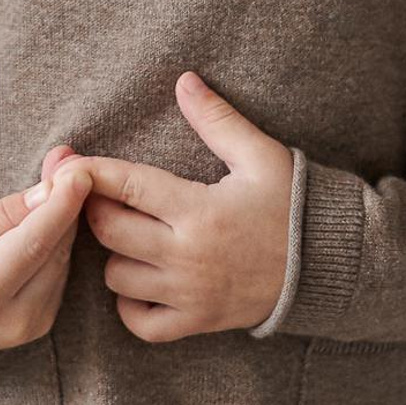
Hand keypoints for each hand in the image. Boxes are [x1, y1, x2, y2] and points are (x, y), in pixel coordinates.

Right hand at [0, 159, 94, 355]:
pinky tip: (44, 221)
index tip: (80, 172)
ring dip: (61, 220)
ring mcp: (32, 326)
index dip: (60, 207)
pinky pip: (59, 271)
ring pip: (62, 259)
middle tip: (68, 162)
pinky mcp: (44, 322)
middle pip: (54, 250)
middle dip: (65, 203)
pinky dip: (55, 242)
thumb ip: (0, 214)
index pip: (32, 245)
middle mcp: (14, 320)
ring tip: (52, 186)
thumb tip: (49, 191)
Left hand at [53, 71, 292, 342]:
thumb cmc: (294, 205)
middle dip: (96, 207)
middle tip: (101, 193)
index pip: (125, 185)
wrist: (333, 268)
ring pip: (116, 276)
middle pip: (108, 231)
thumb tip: (183, 81)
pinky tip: (140, 277)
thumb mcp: (260, 155)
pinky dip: (129, 303)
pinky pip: (140, 322)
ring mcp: (192, 295)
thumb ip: (217, 119)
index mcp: (200, 210)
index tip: (72, 161)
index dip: (91, 171)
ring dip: (112, 253)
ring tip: (127, 232)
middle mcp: (189, 256)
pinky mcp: (199, 323)